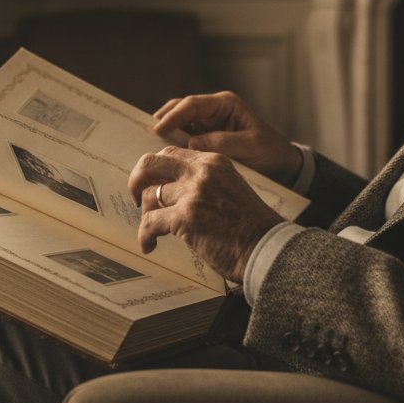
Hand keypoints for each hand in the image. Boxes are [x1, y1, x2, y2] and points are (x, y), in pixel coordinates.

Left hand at [129, 146, 284, 282]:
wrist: (266, 248)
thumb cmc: (250, 226)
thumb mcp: (230, 189)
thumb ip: (204, 183)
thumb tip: (171, 190)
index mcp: (213, 162)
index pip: (171, 154)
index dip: (156, 170)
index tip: (152, 185)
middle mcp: (201, 171)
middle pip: (151, 163)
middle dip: (137, 180)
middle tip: (136, 199)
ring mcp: (192, 193)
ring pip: (148, 196)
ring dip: (145, 215)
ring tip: (151, 232)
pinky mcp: (185, 216)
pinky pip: (149, 223)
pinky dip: (145, 236)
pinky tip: (149, 245)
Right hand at [153, 92, 300, 183]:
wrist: (283, 166)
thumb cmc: (270, 152)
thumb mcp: (250, 146)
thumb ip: (222, 143)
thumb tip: (191, 143)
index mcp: (226, 104)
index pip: (193, 104)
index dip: (173, 115)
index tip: (158, 129)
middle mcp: (214, 110)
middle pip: (181, 109)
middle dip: (163, 119)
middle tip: (147, 136)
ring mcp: (209, 124)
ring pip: (179, 122)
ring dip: (166, 132)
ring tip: (151, 146)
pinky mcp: (206, 138)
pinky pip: (184, 137)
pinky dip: (173, 144)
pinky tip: (164, 155)